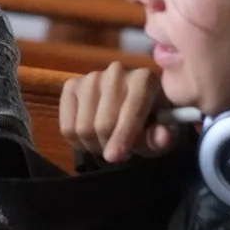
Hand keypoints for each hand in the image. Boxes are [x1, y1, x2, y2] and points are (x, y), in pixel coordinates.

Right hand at [59, 62, 177, 165]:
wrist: (131, 105)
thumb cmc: (150, 121)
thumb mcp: (162, 133)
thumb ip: (161, 137)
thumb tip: (160, 138)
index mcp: (144, 79)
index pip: (131, 111)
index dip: (122, 136)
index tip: (114, 157)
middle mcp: (116, 72)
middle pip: (103, 124)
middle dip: (108, 146)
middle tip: (118, 153)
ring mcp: (91, 77)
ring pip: (82, 127)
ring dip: (93, 146)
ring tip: (106, 144)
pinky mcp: (71, 86)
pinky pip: (67, 126)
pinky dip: (77, 141)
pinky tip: (90, 138)